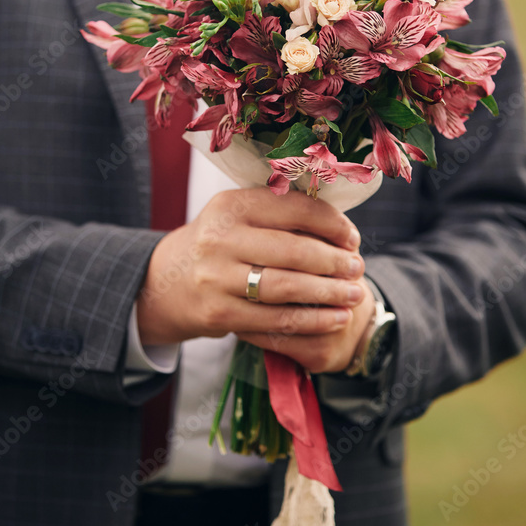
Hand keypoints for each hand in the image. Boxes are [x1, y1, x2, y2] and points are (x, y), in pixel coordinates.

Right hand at [137, 188, 367, 368]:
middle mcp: (220, 238)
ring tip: (353, 294)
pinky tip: (335, 319)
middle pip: (293, 251)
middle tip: (358, 268)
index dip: (331, 223)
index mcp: (230, 205)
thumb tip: (341, 227)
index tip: (352, 237)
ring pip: (287, 288)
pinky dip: (312, 321)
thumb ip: (280, 214)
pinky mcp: (218, 314)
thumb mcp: (238, 217)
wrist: (168, 284)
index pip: (293, 208)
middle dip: (334, 262)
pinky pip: (275, 320)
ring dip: (328, 294)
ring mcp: (216, 278)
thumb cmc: (220, 245)